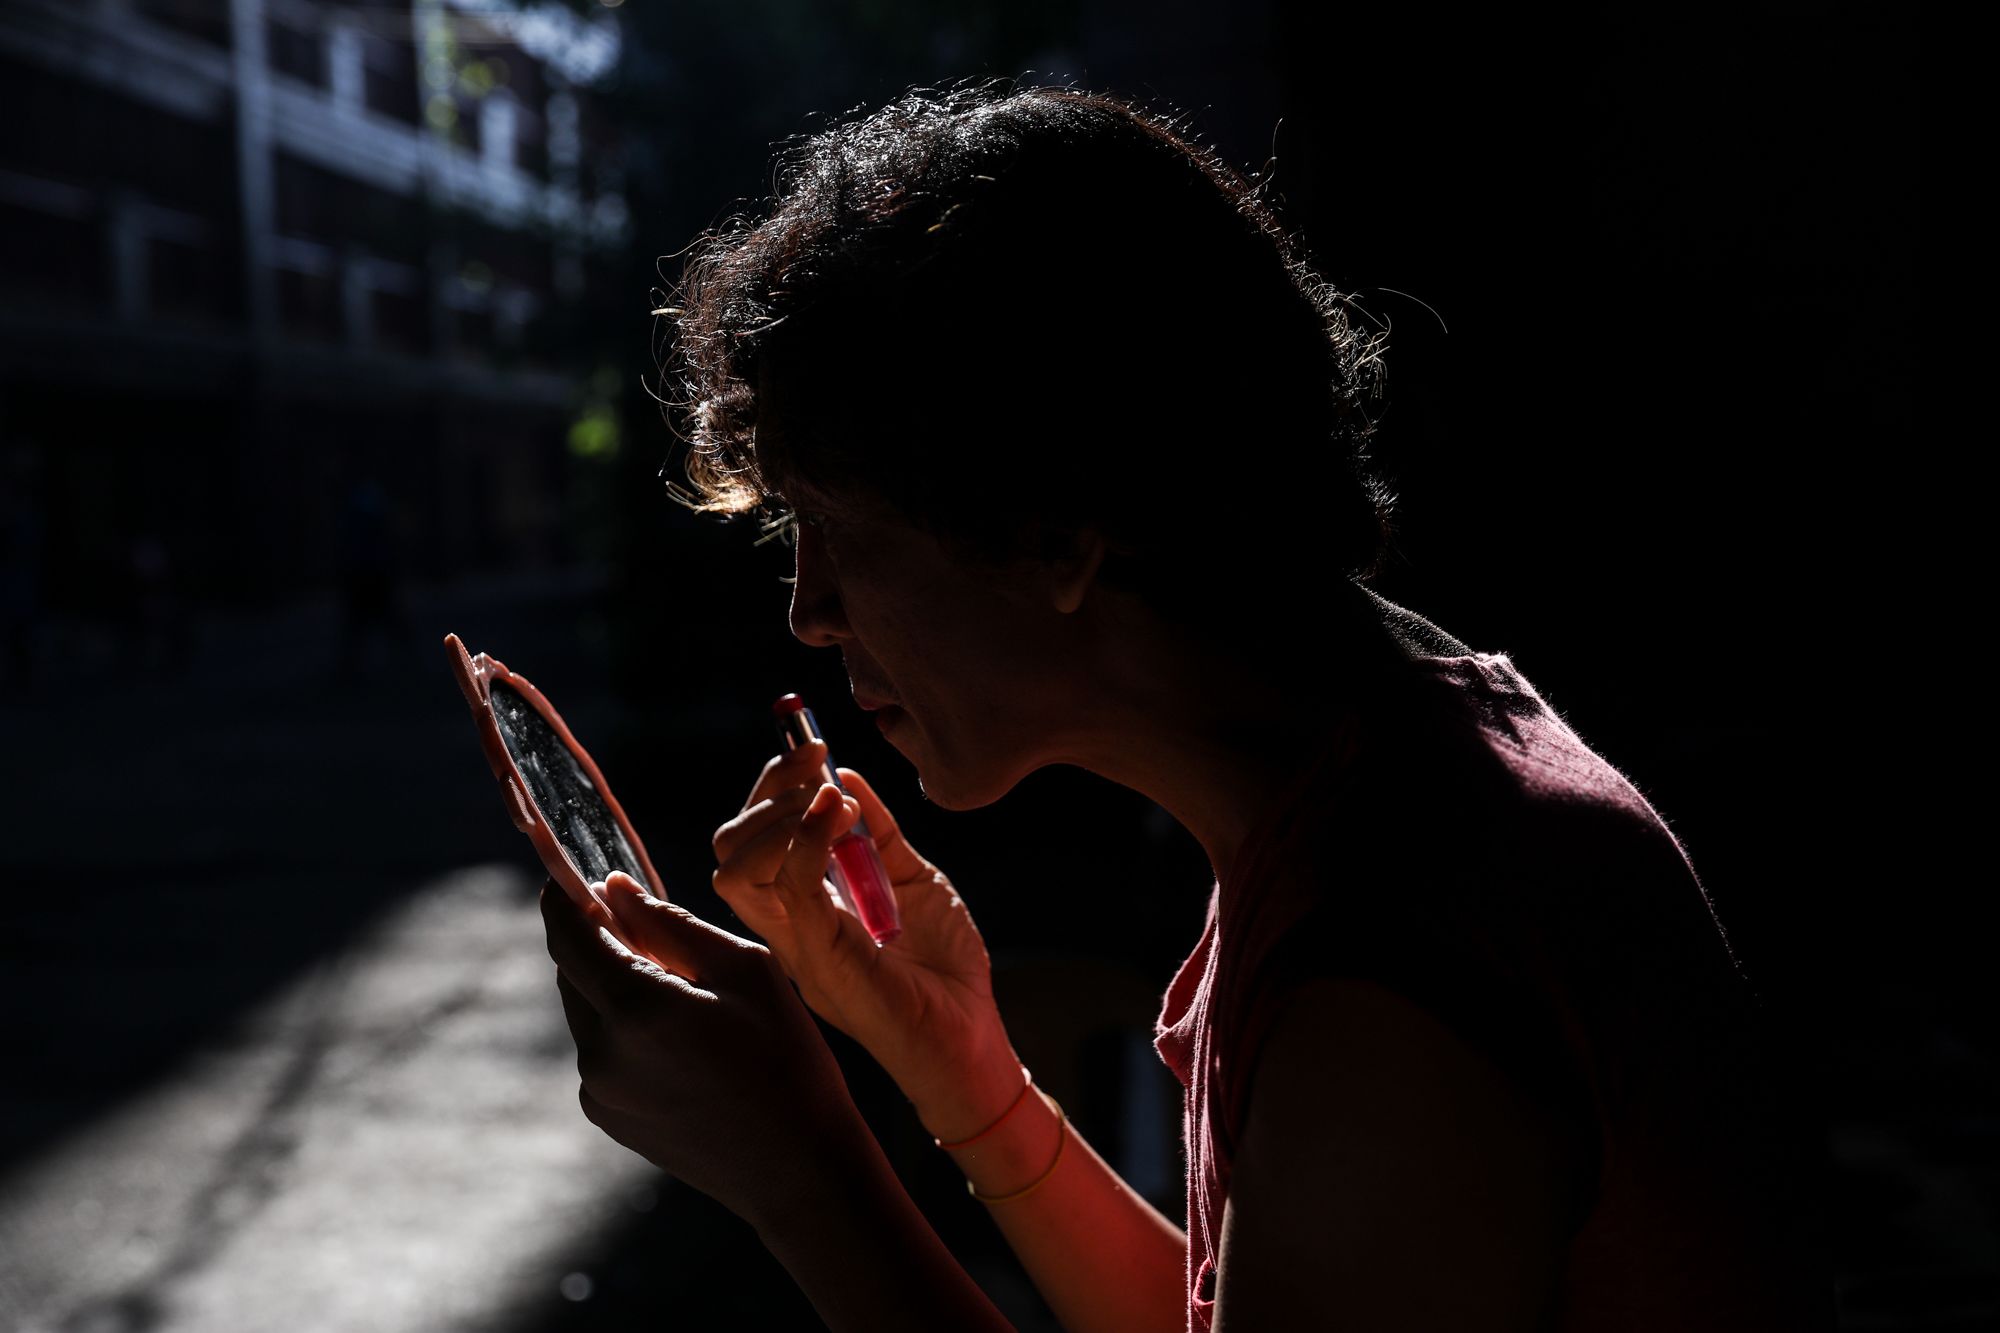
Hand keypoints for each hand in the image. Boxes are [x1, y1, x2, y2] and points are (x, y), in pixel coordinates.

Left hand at [540, 865, 869, 1228]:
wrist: (798, 1167)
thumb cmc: (786, 1059)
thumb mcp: (745, 970)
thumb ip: (671, 923)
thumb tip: (615, 891)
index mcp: (636, 1007)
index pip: (569, 936)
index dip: (562, 899)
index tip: (566, 875)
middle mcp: (601, 1052)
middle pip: (571, 973)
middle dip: (593, 939)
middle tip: (633, 917)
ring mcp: (599, 1091)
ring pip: (586, 1012)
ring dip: (609, 983)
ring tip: (670, 979)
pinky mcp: (607, 1116)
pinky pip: (600, 1051)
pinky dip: (621, 1025)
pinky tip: (676, 1032)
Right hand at [711, 742, 1017, 1129]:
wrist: (972, 1034)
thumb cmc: (944, 967)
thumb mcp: (912, 878)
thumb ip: (876, 833)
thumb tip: (844, 774)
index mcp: (801, 906)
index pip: (752, 838)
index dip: (774, 787)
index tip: (815, 750)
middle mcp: (787, 925)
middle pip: (731, 848)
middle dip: (768, 791)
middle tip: (816, 763)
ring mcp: (797, 946)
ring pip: (735, 871)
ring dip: (778, 816)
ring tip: (830, 798)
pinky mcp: (819, 961)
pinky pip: (788, 891)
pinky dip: (806, 841)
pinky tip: (841, 818)